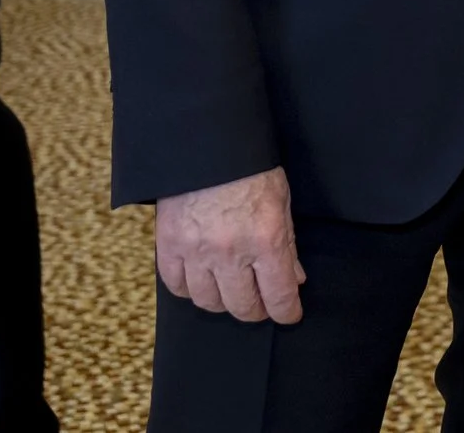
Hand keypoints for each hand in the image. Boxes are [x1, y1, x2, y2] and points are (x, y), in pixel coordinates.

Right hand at [156, 166, 304, 323]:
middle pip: (242, 306)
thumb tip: (294, 279)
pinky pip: (178, 287)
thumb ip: (288, 245)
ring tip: (233, 293)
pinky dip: (191, 290)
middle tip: (262, 306)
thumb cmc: (251, 171)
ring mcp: (196, 252)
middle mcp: (230, 252)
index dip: (287, 312)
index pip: (279, 295)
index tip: (289, 315)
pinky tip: (203, 282)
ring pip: (209, 302)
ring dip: (224, 302)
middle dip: (257, 311)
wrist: (208, 147)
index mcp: (266, 239)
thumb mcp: (282, 202)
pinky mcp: (168, 247)